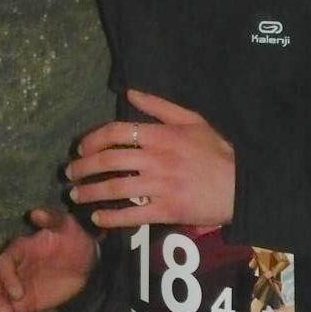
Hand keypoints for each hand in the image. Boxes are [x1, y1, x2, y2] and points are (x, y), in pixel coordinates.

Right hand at [0, 207, 98, 311]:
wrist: (85, 260)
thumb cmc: (74, 238)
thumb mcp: (67, 225)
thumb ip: (51, 218)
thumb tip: (34, 212)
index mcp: (19, 249)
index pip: (3, 263)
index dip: (7, 278)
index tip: (20, 294)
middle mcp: (12, 269)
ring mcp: (14, 288)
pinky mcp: (22, 304)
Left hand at [66, 89, 234, 228]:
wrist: (241, 183)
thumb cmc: (215, 150)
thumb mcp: (191, 119)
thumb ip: (158, 106)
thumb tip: (128, 93)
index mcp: (161, 134)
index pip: (117, 132)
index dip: (93, 139)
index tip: (80, 148)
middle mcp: (157, 158)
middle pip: (109, 160)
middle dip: (83, 167)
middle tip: (69, 174)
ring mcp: (161, 185)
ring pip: (115, 188)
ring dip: (90, 192)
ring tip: (76, 196)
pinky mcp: (167, 210)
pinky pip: (132, 215)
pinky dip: (111, 218)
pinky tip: (97, 218)